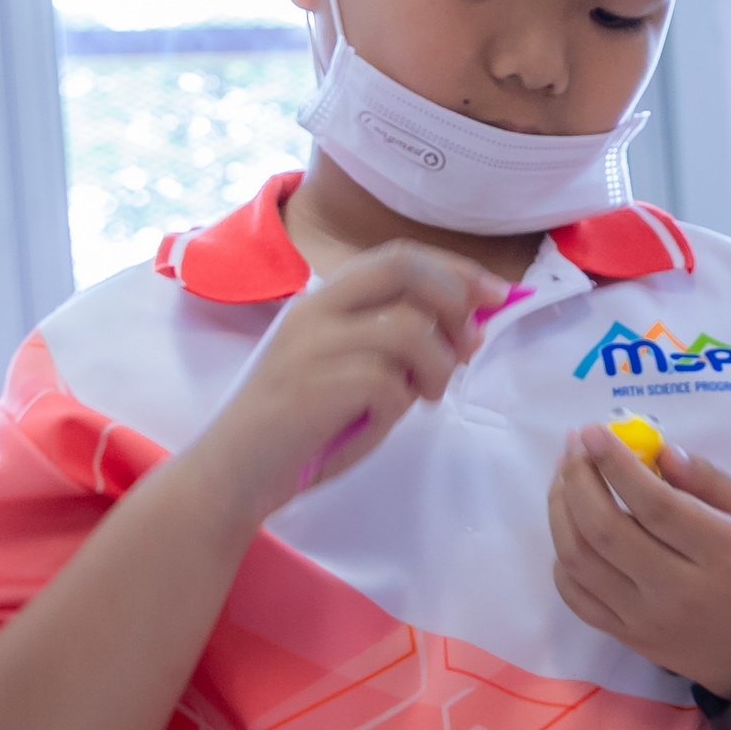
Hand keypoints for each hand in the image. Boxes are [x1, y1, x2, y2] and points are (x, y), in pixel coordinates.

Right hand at [190, 242, 497, 516]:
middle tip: (470, 344)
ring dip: (436, 367)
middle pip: (403, 269)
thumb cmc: (299, 427)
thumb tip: (471, 330)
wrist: (235, 472)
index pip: (398, 257)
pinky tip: (379, 421)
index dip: (454, 269)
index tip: (496, 292)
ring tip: (425, 397)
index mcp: (323, 300)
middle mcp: (315, 310)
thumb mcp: (351, 371)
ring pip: (409, 329)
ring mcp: (311, 345)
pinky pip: (388, 383)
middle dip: (454, 300)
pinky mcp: (313, 385)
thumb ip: (399, 347)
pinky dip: (399, 405)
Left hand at [549, 426, 730, 694]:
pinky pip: (576, 596)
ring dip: (561, 512)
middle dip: (578, 480)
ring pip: (581, 561)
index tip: (594, 433)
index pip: (655, 504)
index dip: (616, 464)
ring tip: (563, 479)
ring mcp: (645, 618)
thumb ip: (711, 481)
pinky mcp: (627, 637)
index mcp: (722, 554)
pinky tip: (569, 529)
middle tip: (574, 448)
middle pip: (606, 530)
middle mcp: (678, 590)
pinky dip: (562, 557)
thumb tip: (659, 451)